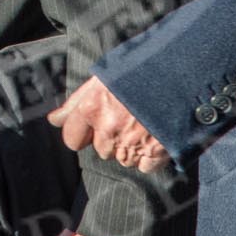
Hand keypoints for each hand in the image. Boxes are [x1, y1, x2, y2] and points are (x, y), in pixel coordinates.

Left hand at [48, 76, 170, 173]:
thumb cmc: (140, 70)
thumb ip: (76, 101)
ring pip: (121, 158)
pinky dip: (149, 156)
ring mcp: (132, 143)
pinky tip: (155, 135)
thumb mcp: (104, 77)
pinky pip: (144, 166)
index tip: (93, 125)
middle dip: (109, 137)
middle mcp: (109, 129)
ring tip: (143, 123)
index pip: (72, 139)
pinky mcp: (155, 154)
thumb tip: (53, 120)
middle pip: (100, 148)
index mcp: (93, 107)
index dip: (82, 133)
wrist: (182, 73)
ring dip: (129, 146)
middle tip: (127, 116)